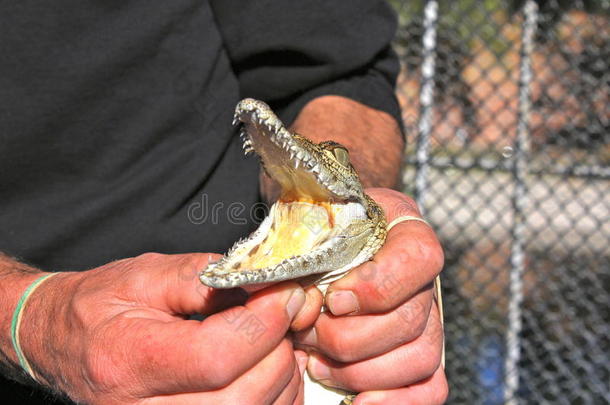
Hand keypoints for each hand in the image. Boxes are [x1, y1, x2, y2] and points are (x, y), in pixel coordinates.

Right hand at [18, 253, 316, 404]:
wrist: (61, 342)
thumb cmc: (99, 306)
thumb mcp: (145, 275)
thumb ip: (206, 277)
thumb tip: (265, 284)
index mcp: (128, 360)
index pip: (216, 357)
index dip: (264, 324)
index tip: (286, 294)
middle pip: (241, 397)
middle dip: (278, 350)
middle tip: (286, 313)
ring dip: (283, 377)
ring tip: (280, 338)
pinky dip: (275, 399)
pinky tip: (271, 368)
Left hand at [294, 188, 447, 403]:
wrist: (324, 243)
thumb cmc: (317, 233)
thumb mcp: (308, 223)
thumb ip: (298, 246)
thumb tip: (280, 291)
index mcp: (405, 233)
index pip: (417, 259)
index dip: (377, 286)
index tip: (333, 300)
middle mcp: (424, 278)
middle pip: (409, 319)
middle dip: (348, 337)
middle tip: (307, 334)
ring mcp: (429, 319)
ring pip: (418, 358)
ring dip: (359, 370)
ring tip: (316, 362)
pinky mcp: (422, 353)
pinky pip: (429, 387)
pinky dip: (394, 400)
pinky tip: (355, 400)